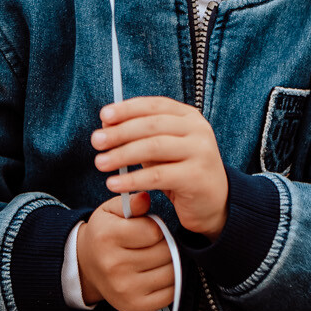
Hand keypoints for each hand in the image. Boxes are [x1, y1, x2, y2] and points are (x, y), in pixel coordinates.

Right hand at [76, 192, 175, 310]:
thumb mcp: (110, 211)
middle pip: (164, 252)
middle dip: (165, 244)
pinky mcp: (135, 307)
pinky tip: (158, 273)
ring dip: (170, 263)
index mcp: (107, 237)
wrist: (86, 266)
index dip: (156, 227)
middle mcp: (114, 265)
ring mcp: (125, 289)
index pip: (153, 231)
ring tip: (157, 257)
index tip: (148, 229)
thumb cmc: (103, 234)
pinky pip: (170, 293)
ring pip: (171, 272)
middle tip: (154, 244)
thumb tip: (146, 198)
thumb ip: (130, 202)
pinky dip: (171, 282)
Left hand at [92, 96, 228, 237]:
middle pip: (151, 125)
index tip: (103, 116)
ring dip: (122, 155)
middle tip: (96, 141)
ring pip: (153, 147)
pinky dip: (132, 179)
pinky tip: (114, 184)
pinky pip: (157, 176)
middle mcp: (197, 130)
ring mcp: (200, 152)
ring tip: (100, 163)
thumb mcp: (163, 149)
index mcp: (189, 116)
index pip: (154, 105)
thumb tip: (106, 125)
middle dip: (120, 132)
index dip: (127, 109)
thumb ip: (140, 136)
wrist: (215, 204)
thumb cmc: (182, 171)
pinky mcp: (196, 177)